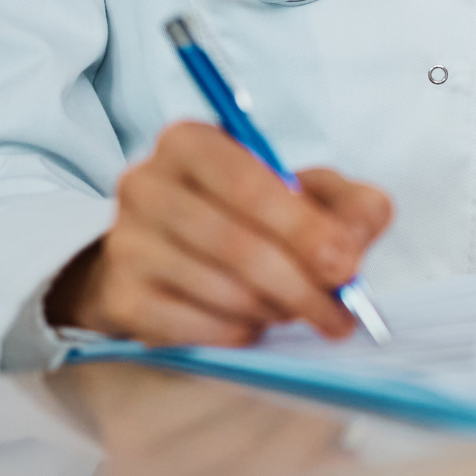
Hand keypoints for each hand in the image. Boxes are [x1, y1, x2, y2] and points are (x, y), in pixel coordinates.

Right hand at [45, 121, 392, 347]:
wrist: (170, 253)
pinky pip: (193, 328)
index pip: (247, 183)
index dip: (302, 227)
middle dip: (300, 285)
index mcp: (190, 141)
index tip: (346, 265)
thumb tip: (354, 241)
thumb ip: (349, 205)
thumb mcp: (307, 193)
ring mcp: (126, 243)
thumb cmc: (250, 214)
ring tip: (296, 310)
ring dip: (273, 310)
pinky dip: (238, 334)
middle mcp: (145, 184)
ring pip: (218, 290)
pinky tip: (255, 325)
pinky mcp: (121, 297)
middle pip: (234, 244)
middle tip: (339, 313)